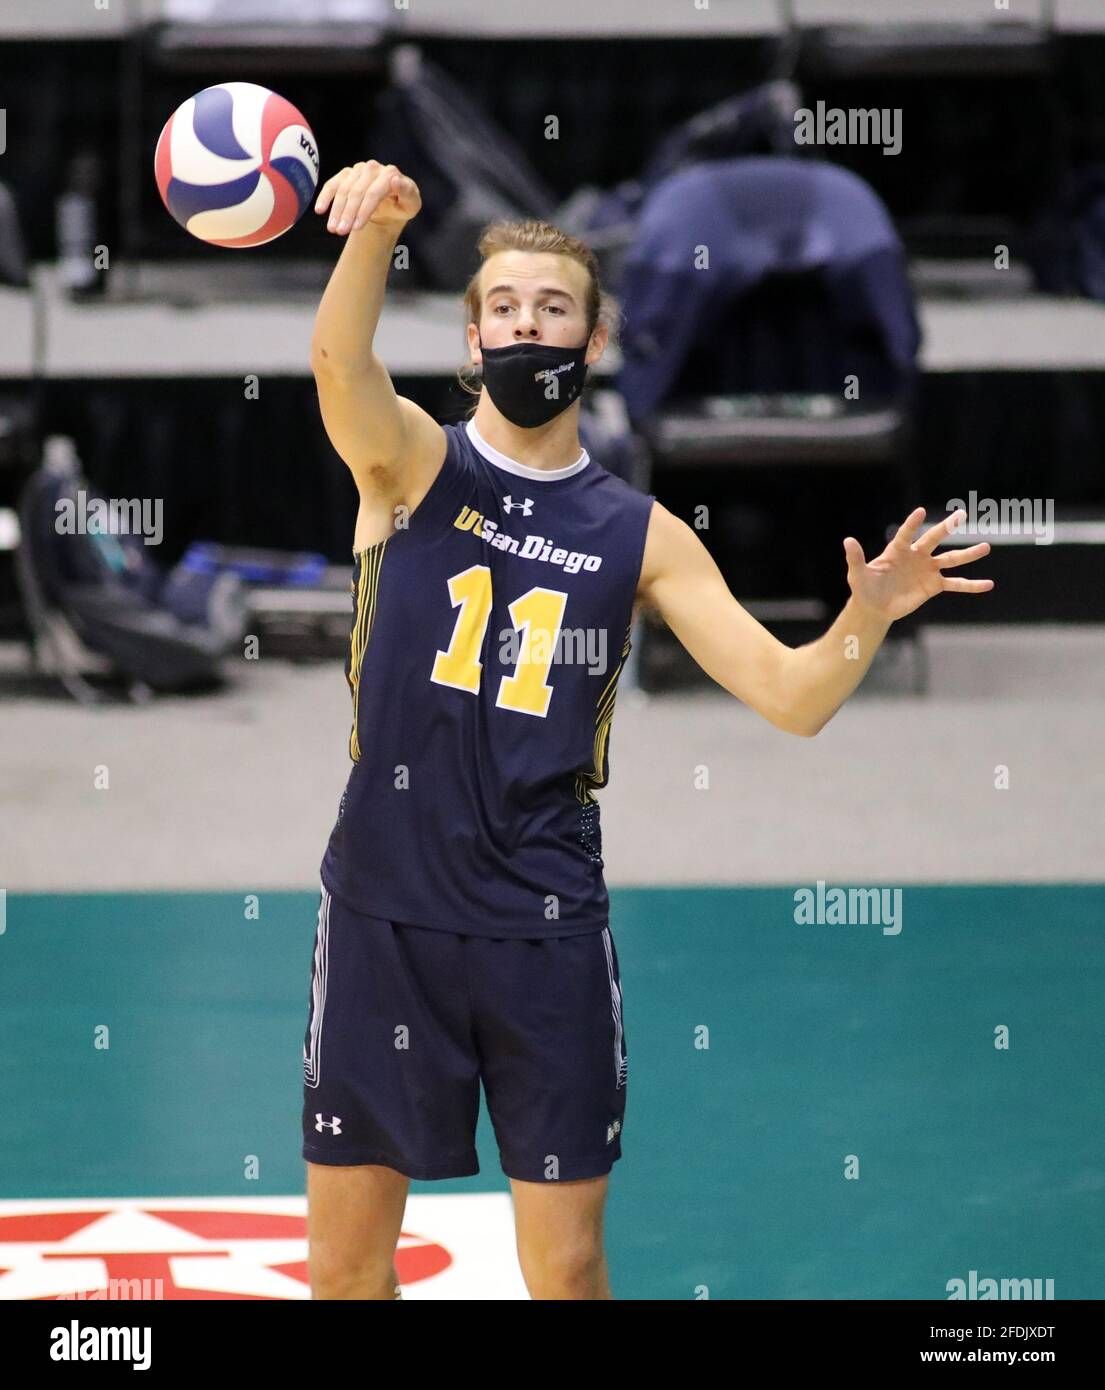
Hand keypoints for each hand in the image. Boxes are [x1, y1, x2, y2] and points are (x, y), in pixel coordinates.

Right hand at [314, 161, 420, 234]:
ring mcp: (358, 170)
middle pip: (356, 192)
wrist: (390, 205)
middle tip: (340, 232)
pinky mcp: (346, 175)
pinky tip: (319, 210)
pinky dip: (325, 197)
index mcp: (390, 174)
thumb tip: (395, 180)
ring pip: (343, 190)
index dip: (364, 211)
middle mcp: (373, 168)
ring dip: (336, 211)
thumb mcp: (411, 205)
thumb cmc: (402, 206)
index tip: (356, 228)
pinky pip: (332, 184)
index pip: (373, 192)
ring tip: (333, 229)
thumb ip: (408, 193)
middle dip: (348, 213)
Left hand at [844, 508, 993, 621]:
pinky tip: (988, 584)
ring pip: (951, 559)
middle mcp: (917, 556)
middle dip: (947, 527)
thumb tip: (847, 541)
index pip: (906, 534)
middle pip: (934, 539)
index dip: (912, 524)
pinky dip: (971, 585)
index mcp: (898, 550)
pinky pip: (956, 584)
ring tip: (986, 547)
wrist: (875, 606)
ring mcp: (928, 570)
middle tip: (961, 514)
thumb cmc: (865, 588)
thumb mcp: (857, 574)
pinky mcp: (934, 586)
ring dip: (968, 554)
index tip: (920, 512)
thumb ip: (856, 558)